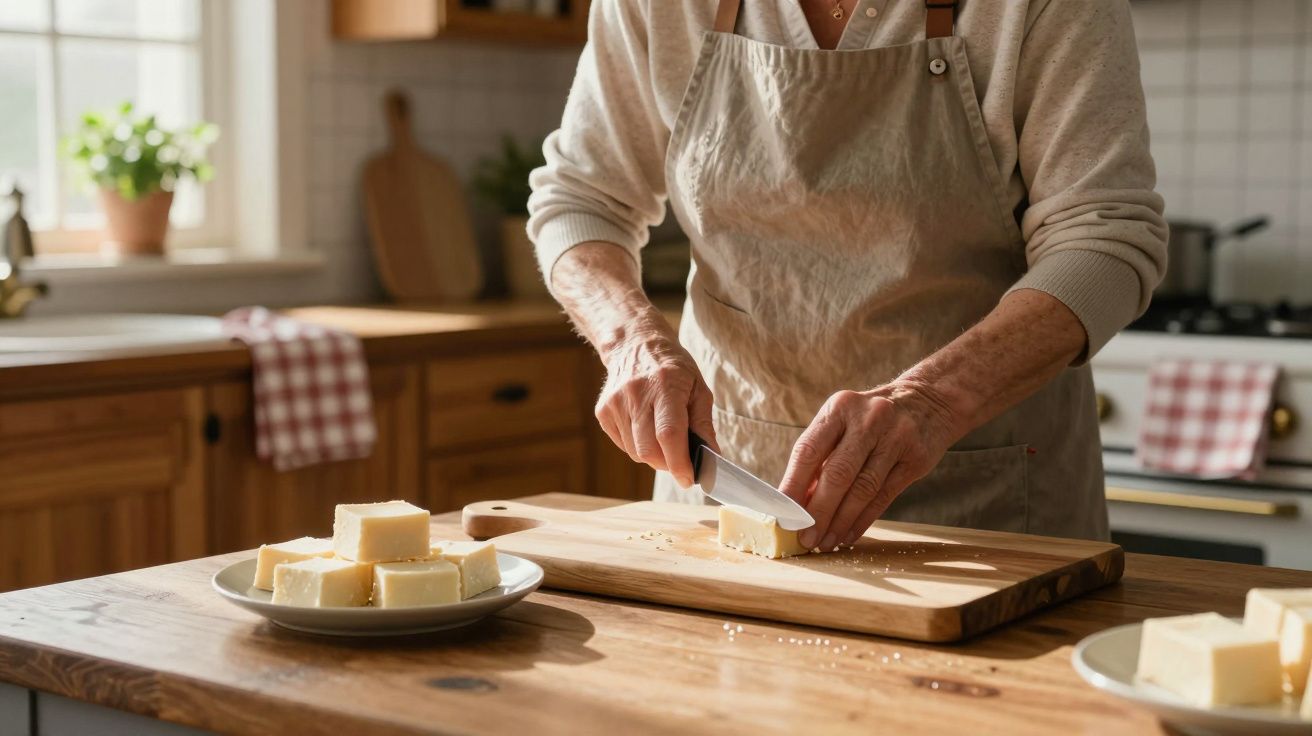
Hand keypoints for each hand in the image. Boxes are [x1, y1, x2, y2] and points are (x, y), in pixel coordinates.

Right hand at [596, 324, 716, 487]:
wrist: (635, 344)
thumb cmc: (673, 368)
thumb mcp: (698, 388)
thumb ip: (704, 424)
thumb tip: (711, 457)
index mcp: (665, 385)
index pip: (669, 434)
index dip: (679, 463)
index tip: (689, 479)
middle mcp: (635, 394)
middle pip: (648, 450)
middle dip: (668, 464)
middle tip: (680, 459)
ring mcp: (615, 403)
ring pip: (635, 453)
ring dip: (654, 456)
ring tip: (662, 436)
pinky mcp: (603, 412)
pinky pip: (623, 445)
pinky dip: (638, 447)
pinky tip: (645, 428)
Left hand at [779, 381, 960, 549]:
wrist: (928, 401)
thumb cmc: (870, 419)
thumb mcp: (843, 423)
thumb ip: (821, 457)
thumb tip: (798, 502)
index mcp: (840, 408)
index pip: (808, 450)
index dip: (793, 485)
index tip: (784, 514)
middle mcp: (868, 420)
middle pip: (837, 474)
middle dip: (818, 512)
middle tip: (805, 538)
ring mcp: (895, 438)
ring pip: (863, 489)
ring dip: (841, 522)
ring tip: (826, 542)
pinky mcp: (916, 458)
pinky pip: (885, 496)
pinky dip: (864, 519)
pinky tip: (849, 534)